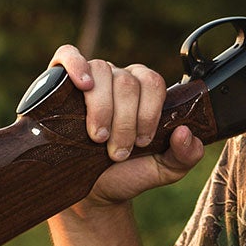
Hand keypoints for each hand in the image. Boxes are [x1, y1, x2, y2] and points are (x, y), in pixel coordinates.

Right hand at [51, 44, 204, 207]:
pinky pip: (68, 55)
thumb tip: (185, 132)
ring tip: (98, 138)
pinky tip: (82, 84)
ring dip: (102, 108)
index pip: (153, 83)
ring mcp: (91, 77)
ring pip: (101, 71)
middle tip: (118, 152)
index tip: (142, 142)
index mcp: (145, 93)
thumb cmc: (125, 173)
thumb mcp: (162, 170)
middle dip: (125, 122)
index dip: (148, 112)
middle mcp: (119, 79)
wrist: (90, 190)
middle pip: (127, 83)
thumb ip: (185, 155)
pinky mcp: (60, 79)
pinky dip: (75, 65)